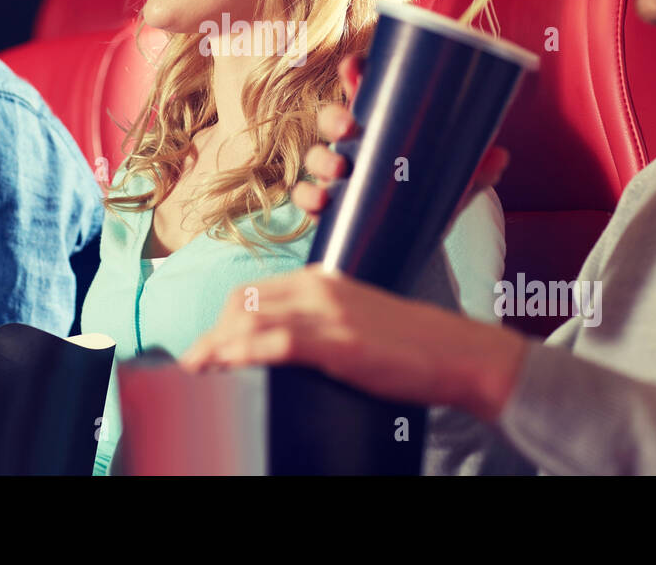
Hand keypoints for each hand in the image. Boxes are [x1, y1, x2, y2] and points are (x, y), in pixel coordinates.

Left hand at [179, 265, 527, 420]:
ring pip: (249, 320)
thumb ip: (323, 327)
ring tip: (196, 375)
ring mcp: (328, 314)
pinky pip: (274, 344)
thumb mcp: (359, 322)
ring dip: (214, 347)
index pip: (254, 293)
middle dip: (212, 335)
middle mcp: (319, 289)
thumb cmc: (412, 346)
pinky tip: (223, 370)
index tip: (207, 349)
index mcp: (322, 280)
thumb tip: (286, 351)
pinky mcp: (339, 343)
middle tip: (198, 369)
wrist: (458, 353)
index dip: (223, 322)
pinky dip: (239, 355)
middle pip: (242, 303)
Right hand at [292, 55, 509, 218]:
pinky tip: (321, 202)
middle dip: (334, 116)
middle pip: (333, 118)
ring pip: (316, 154)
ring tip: (341, 169)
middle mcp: (354, 145)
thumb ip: (475, 172)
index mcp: (383, 126)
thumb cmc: (429, 201)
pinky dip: (308, 196)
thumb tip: (500, 156)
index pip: (363, 90)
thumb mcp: (454, 185)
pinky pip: (305, 194)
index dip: (353, 73)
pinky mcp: (326, 204)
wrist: (412, 250)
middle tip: (349, 125)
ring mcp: (336, 174)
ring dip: (322, 157)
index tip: (353, 68)